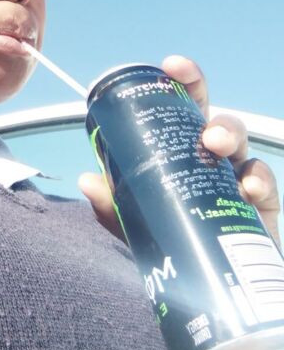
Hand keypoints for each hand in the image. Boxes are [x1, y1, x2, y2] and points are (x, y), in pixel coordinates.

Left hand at [78, 55, 281, 247]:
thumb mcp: (134, 223)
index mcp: (179, 147)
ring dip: (228, 134)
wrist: (203, 284)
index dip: (181, 79)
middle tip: (190, 107)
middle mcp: (209, 154)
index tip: (171, 65)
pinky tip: (247, 188)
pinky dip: (258, 180)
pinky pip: (263, 181)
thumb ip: (112, 205)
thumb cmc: (170, 240)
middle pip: (212, 113)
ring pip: (238, 140)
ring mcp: (236, 175)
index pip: (181, 104)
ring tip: (215, 144)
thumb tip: (87, 182)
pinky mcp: (260, 203)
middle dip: (208, 103)